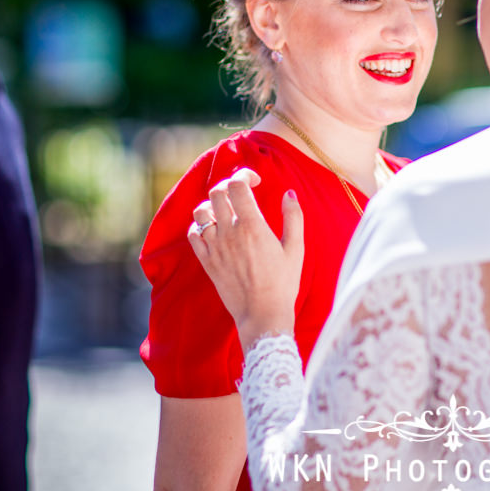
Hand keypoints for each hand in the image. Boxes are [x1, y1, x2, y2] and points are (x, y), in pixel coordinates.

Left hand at [188, 168, 304, 346]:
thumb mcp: (296, 249)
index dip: (244, 175)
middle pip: (217, 193)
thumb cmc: (284, 283)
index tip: (255, 181)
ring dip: (213, 204)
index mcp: (253, 226)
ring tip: (227, 210)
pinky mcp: (207, 261)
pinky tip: (214, 229)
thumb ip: (293, 217)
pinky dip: (200, 225)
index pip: (237, 185)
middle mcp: (230, 233)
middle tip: (242, 193)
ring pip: (201, 211)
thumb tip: (289, 193)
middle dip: (229, 186)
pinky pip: (193, 234)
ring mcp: (215, 247)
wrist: (263, 315)